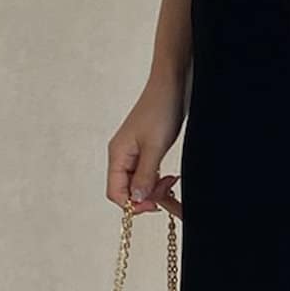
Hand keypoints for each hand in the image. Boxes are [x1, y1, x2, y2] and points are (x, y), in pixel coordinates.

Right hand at [107, 75, 184, 220]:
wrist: (172, 85)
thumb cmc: (161, 109)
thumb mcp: (155, 147)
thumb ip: (145, 175)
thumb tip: (135, 200)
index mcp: (118, 154)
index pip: (115, 192)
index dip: (133, 204)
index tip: (155, 205)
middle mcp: (122, 155)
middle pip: (128, 190)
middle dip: (148, 197)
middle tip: (169, 192)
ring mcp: (134, 153)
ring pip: (140, 183)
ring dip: (156, 189)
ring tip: (173, 183)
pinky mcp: (146, 149)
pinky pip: (148, 173)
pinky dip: (159, 180)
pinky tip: (172, 178)